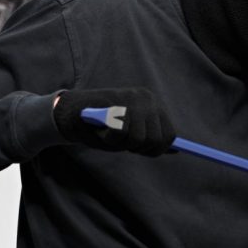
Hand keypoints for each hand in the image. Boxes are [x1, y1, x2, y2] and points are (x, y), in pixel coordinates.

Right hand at [53, 87, 175, 155]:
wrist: (70, 113)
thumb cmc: (101, 126)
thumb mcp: (131, 133)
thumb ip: (151, 138)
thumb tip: (177, 148)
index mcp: (152, 103)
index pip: (170, 134)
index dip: (156, 149)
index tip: (141, 149)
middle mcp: (146, 98)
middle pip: (156, 140)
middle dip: (139, 149)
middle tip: (121, 140)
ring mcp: (131, 99)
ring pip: (139, 139)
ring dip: (122, 144)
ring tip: (110, 133)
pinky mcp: (115, 104)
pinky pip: (121, 134)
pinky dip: (111, 139)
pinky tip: (102, 131)